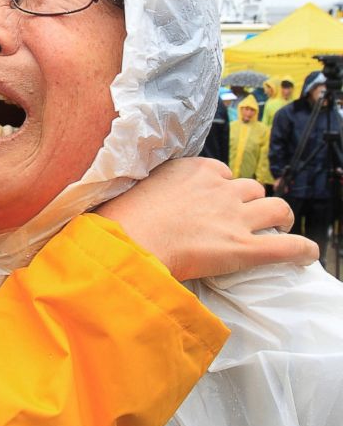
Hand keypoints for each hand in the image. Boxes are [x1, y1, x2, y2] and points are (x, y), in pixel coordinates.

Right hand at [94, 157, 317, 280]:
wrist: (125, 243)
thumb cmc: (119, 219)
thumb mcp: (134, 187)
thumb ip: (152, 188)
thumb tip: (145, 198)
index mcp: (193, 170)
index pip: (220, 172)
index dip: (220, 188)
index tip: (213, 201)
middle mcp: (219, 188)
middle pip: (251, 188)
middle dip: (250, 201)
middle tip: (243, 218)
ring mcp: (234, 218)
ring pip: (276, 208)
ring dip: (277, 218)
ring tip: (275, 229)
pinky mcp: (243, 248)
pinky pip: (287, 246)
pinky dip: (302, 250)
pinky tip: (306, 255)